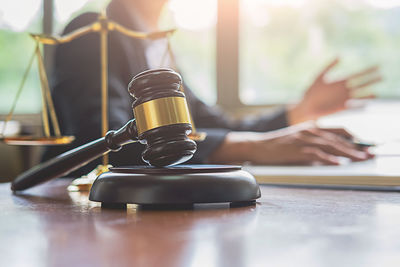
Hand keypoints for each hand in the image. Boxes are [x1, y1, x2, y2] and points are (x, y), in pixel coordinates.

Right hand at [208, 123, 373, 164]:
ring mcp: (302, 139)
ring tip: (360, 159)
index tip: (365, 145)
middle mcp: (309, 130)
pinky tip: (338, 163)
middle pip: (337, 139)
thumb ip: (313, 144)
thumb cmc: (276, 146)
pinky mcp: (295, 149)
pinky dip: (328, 159)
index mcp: (311, 127)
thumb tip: (329, 156)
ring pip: (330, 145)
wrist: (257, 146)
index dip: (354, 138)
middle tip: (369, 154)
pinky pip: (316, 153)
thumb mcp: (297, 140)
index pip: (338, 130)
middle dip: (356, 147)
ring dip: (347, 153)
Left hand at [288, 58, 381, 124]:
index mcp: (340, 82)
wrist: (305, 107)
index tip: (377, 66)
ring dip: (367, 94)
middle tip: (382, 76)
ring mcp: (343, 99)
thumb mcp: (319, 77)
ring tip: (376, 94)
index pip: (358, 75)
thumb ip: (328, 66)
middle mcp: (344, 90)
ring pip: (359, 95)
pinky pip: (353, 105)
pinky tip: (365, 104)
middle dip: (371, 80)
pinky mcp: (340, 107)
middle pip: (361, 84)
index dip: (367, 71)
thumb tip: (340, 56)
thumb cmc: (310, 92)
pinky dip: (359, 104)